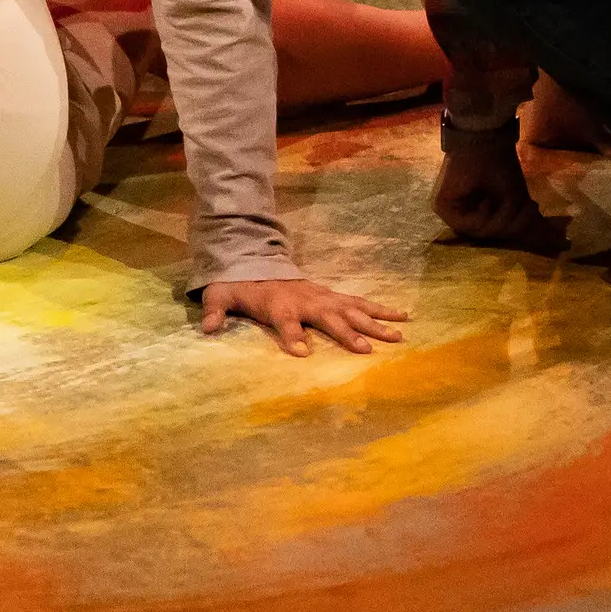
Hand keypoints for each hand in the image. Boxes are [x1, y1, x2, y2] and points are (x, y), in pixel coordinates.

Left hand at [196, 275, 409, 356]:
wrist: (254, 259)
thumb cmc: (238, 285)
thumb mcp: (219, 293)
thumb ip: (215, 310)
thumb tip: (207, 328)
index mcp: (277, 303)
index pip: (285, 321)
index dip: (292, 335)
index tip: (302, 352)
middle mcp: (304, 299)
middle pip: (328, 316)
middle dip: (346, 332)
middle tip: (365, 349)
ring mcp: (322, 296)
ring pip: (352, 309)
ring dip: (374, 322)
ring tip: (398, 335)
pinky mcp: (332, 295)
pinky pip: (360, 303)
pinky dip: (381, 309)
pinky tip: (403, 316)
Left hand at [433, 128, 567, 254]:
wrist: (484, 142)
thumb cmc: (499, 166)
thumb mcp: (517, 199)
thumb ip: (525, 221)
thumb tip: (553, 243)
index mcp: (478, 213)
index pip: (499, 233)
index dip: (519, 228)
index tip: (535, 210)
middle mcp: (462, 214)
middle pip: (491, 236)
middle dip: (513, 225)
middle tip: (530, 207)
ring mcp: (449, 212)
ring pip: (480, 233)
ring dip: (501, 220)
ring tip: (511, 201)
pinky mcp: (441, 207)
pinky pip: (466, 226)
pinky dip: (482, 218)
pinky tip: (488, 202)